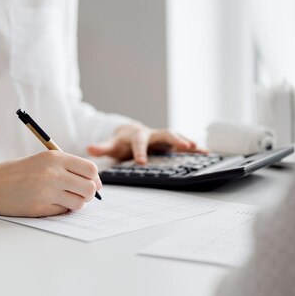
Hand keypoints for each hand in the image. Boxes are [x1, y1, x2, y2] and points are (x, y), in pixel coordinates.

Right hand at [0, 151, 101, 216]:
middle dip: (88, 194)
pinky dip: (61, 210)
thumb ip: (68, 168)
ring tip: (63, 200)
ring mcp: (47, 191)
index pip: (90, 170)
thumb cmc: (20, 172)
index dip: (94, 179)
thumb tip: (95, 183)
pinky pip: (63, 212)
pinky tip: (49, 204)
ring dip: (75, 204)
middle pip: (89, 188)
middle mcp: (53, 173)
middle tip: (79, 195)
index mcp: (56, 158)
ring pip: (79, 203)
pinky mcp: (40, 207)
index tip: (91, 184)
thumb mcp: (44, 161)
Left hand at [87, 122, 203, 163]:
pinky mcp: (170, 142)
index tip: (142, 162)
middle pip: (164, 134)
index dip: (141, 152)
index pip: (139, 143)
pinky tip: (206, 152)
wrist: (130, 133)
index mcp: (138, 136)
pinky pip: (183, 144)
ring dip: (188, 141)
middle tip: (184, 146)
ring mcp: (162, 138)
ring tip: (199, 148)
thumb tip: (88, 149)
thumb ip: (102, 148)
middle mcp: (153, 134)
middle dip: (174, 139)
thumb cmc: (121, 142)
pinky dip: (194, 147)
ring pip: (177, 137)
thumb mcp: (111, 145)